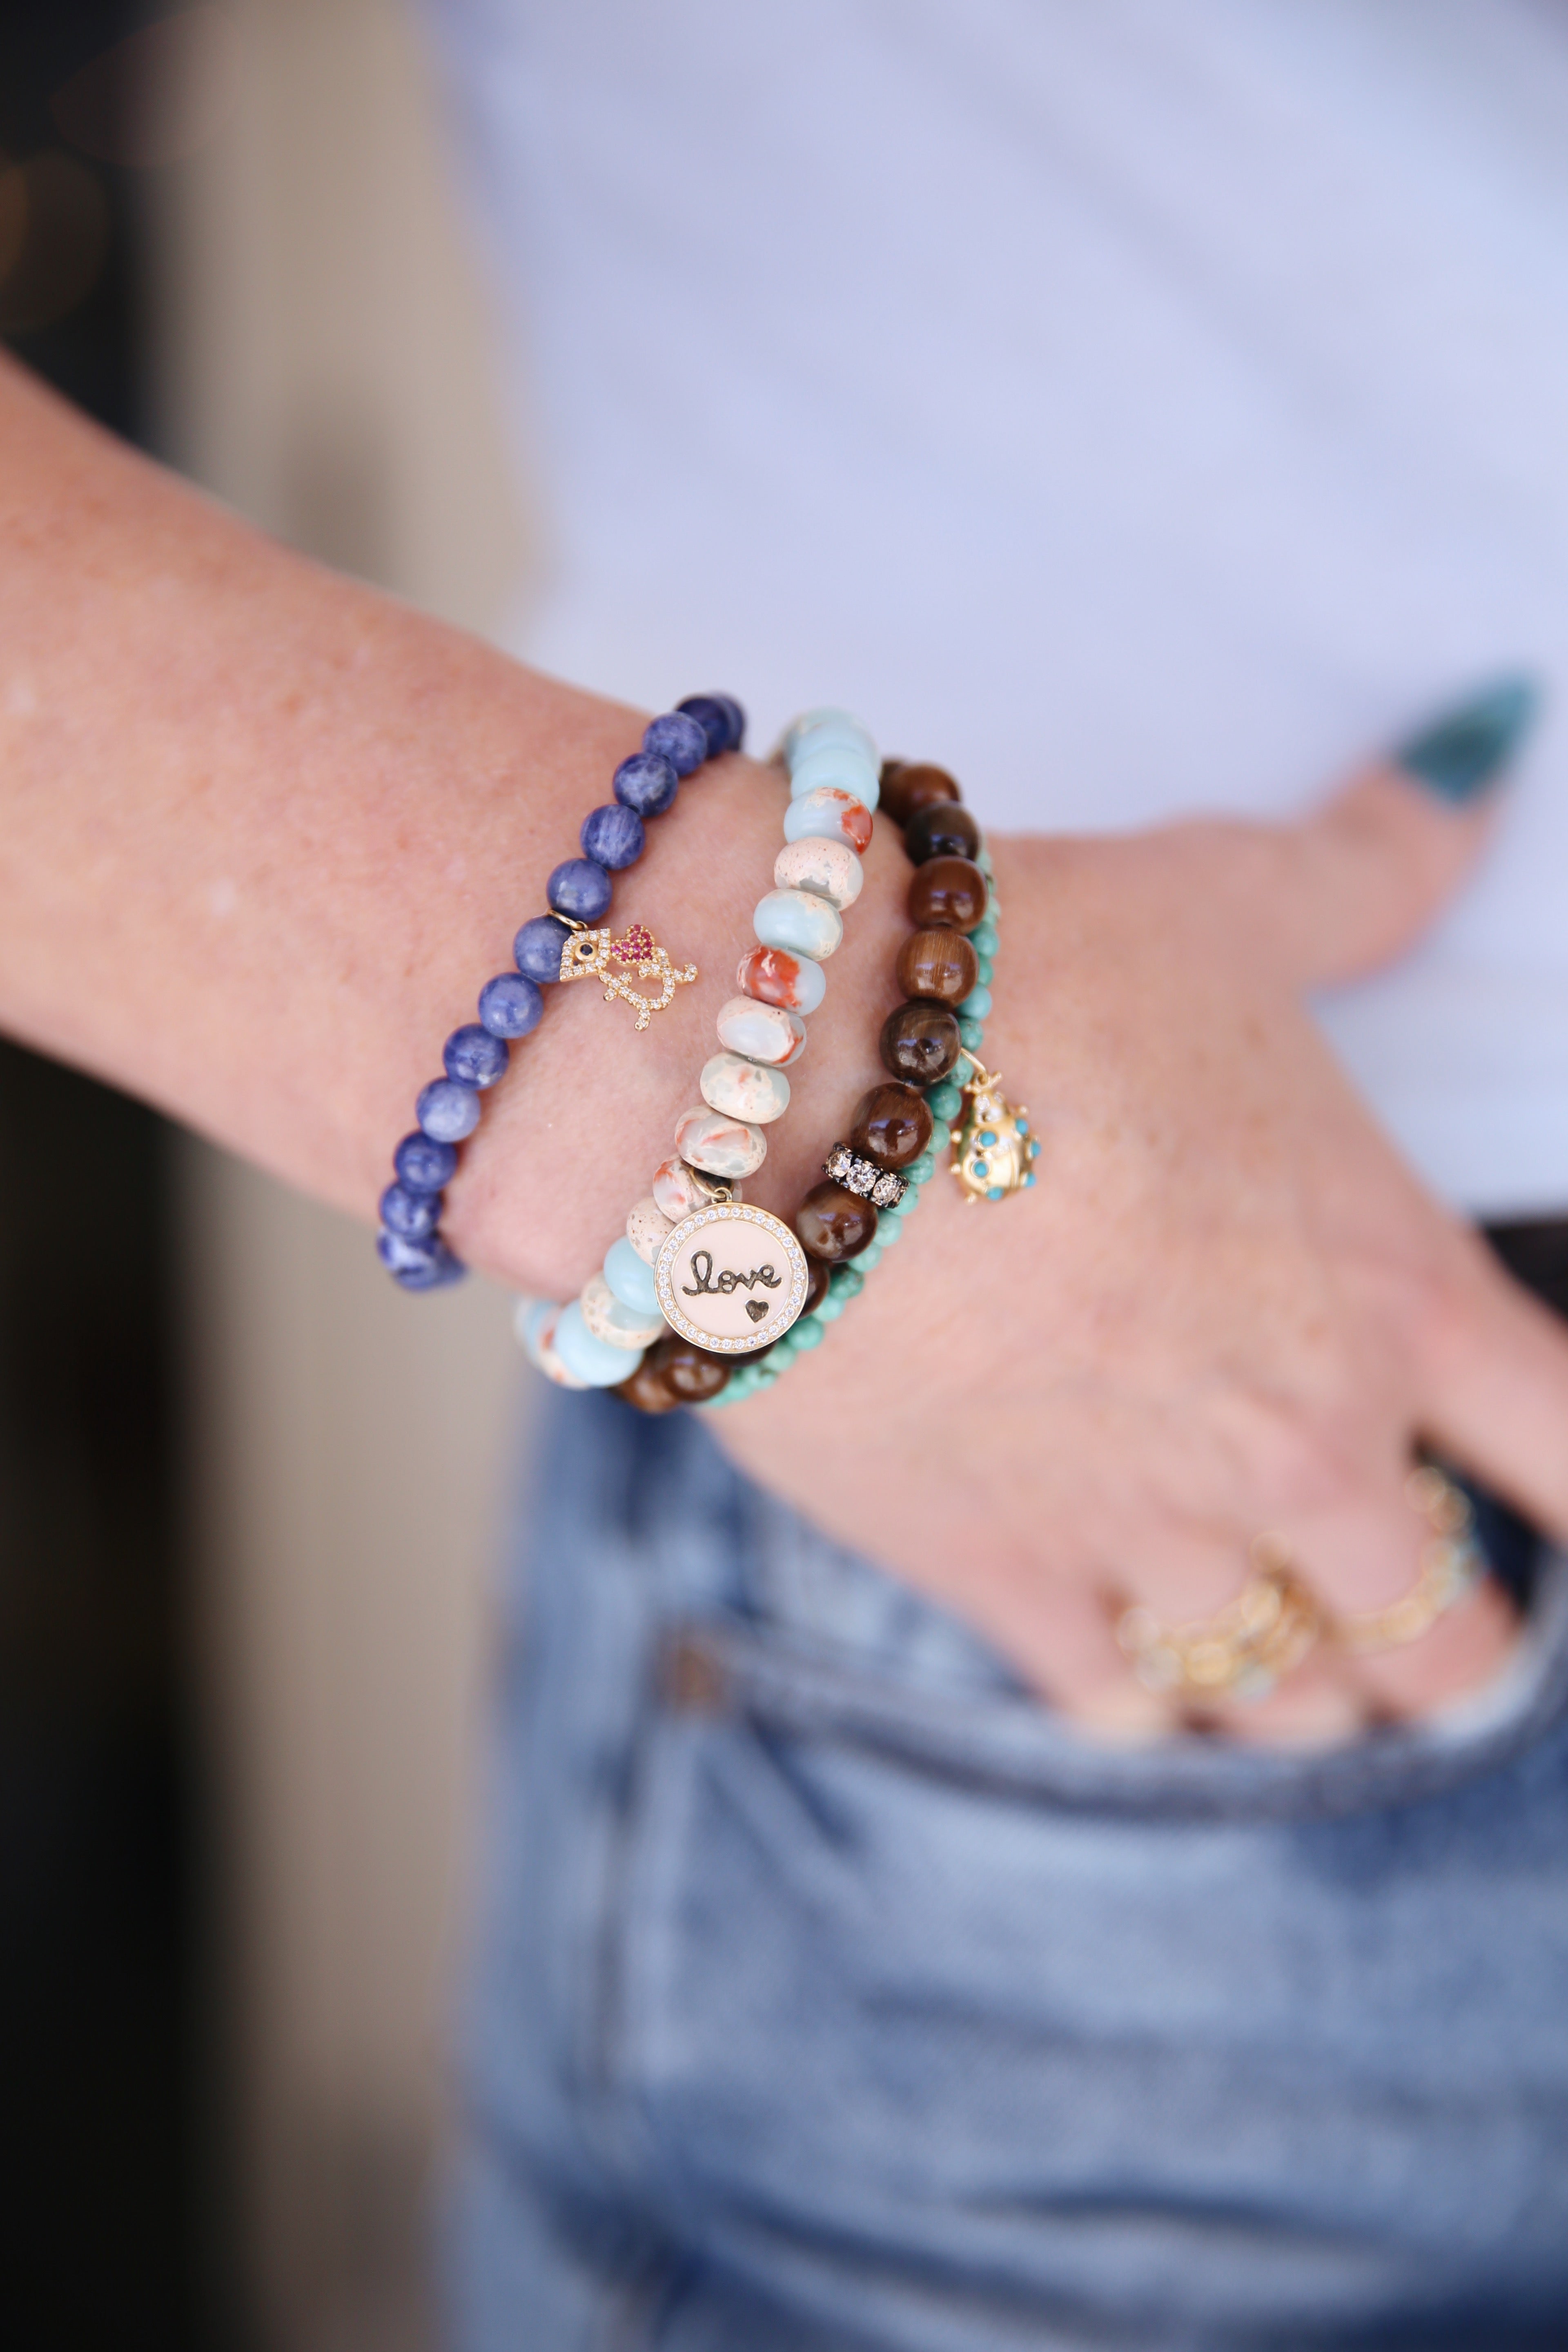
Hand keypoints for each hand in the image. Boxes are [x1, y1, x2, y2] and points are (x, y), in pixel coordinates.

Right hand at [713, 757, 1567, 1742]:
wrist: (771, 1082)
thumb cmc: (1022, 978)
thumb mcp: (1223, 901)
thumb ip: (1372, 864)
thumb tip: (1485, 752)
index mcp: (1390, 1294)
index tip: (1547, 1495)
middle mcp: (1298, 1445)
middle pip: (1453, 1645)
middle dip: (1442, 1629)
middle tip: (1394, 1581)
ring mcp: (1148, 1534)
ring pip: (1289, 1704)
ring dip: (1298, 1678)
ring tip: (1269, 1628)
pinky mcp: (995, 1577)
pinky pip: (1116, 1706)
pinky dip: (1135, 1689)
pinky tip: (1118, 1635)